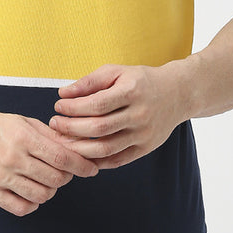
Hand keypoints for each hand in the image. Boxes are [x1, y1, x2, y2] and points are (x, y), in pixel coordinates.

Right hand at [0, 107, 98, 216]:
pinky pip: (21, 208)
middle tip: (65, 172)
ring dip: (50, 190)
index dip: (81, 166)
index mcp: (22, 137)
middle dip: (66, 177)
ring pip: (41, 195)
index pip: (61, 157)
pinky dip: (32, 204)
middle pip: (55, 178)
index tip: (91, 169)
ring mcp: (0, 176)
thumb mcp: (22, 121)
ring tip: (47, 180)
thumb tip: (76, 146)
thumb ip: (49, 135)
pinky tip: (31, 192)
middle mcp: (12, 158)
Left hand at [49, 63, 187, 168]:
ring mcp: (144, 134)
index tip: (58, 107)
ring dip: (80, 148)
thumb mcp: (117, 72)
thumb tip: (63, 93)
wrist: (177, 94)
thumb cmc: (141, 80)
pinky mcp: (146, 148)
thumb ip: (89, 82)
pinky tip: (82, 153)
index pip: (96, 104)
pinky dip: (97, 160)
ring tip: (63, 142)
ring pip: (107, 148)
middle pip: (99, 128)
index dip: (73, 108)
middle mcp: (140, 115)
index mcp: (132, 91)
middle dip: (71, 128)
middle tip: (55, 124)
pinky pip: (117, 160)